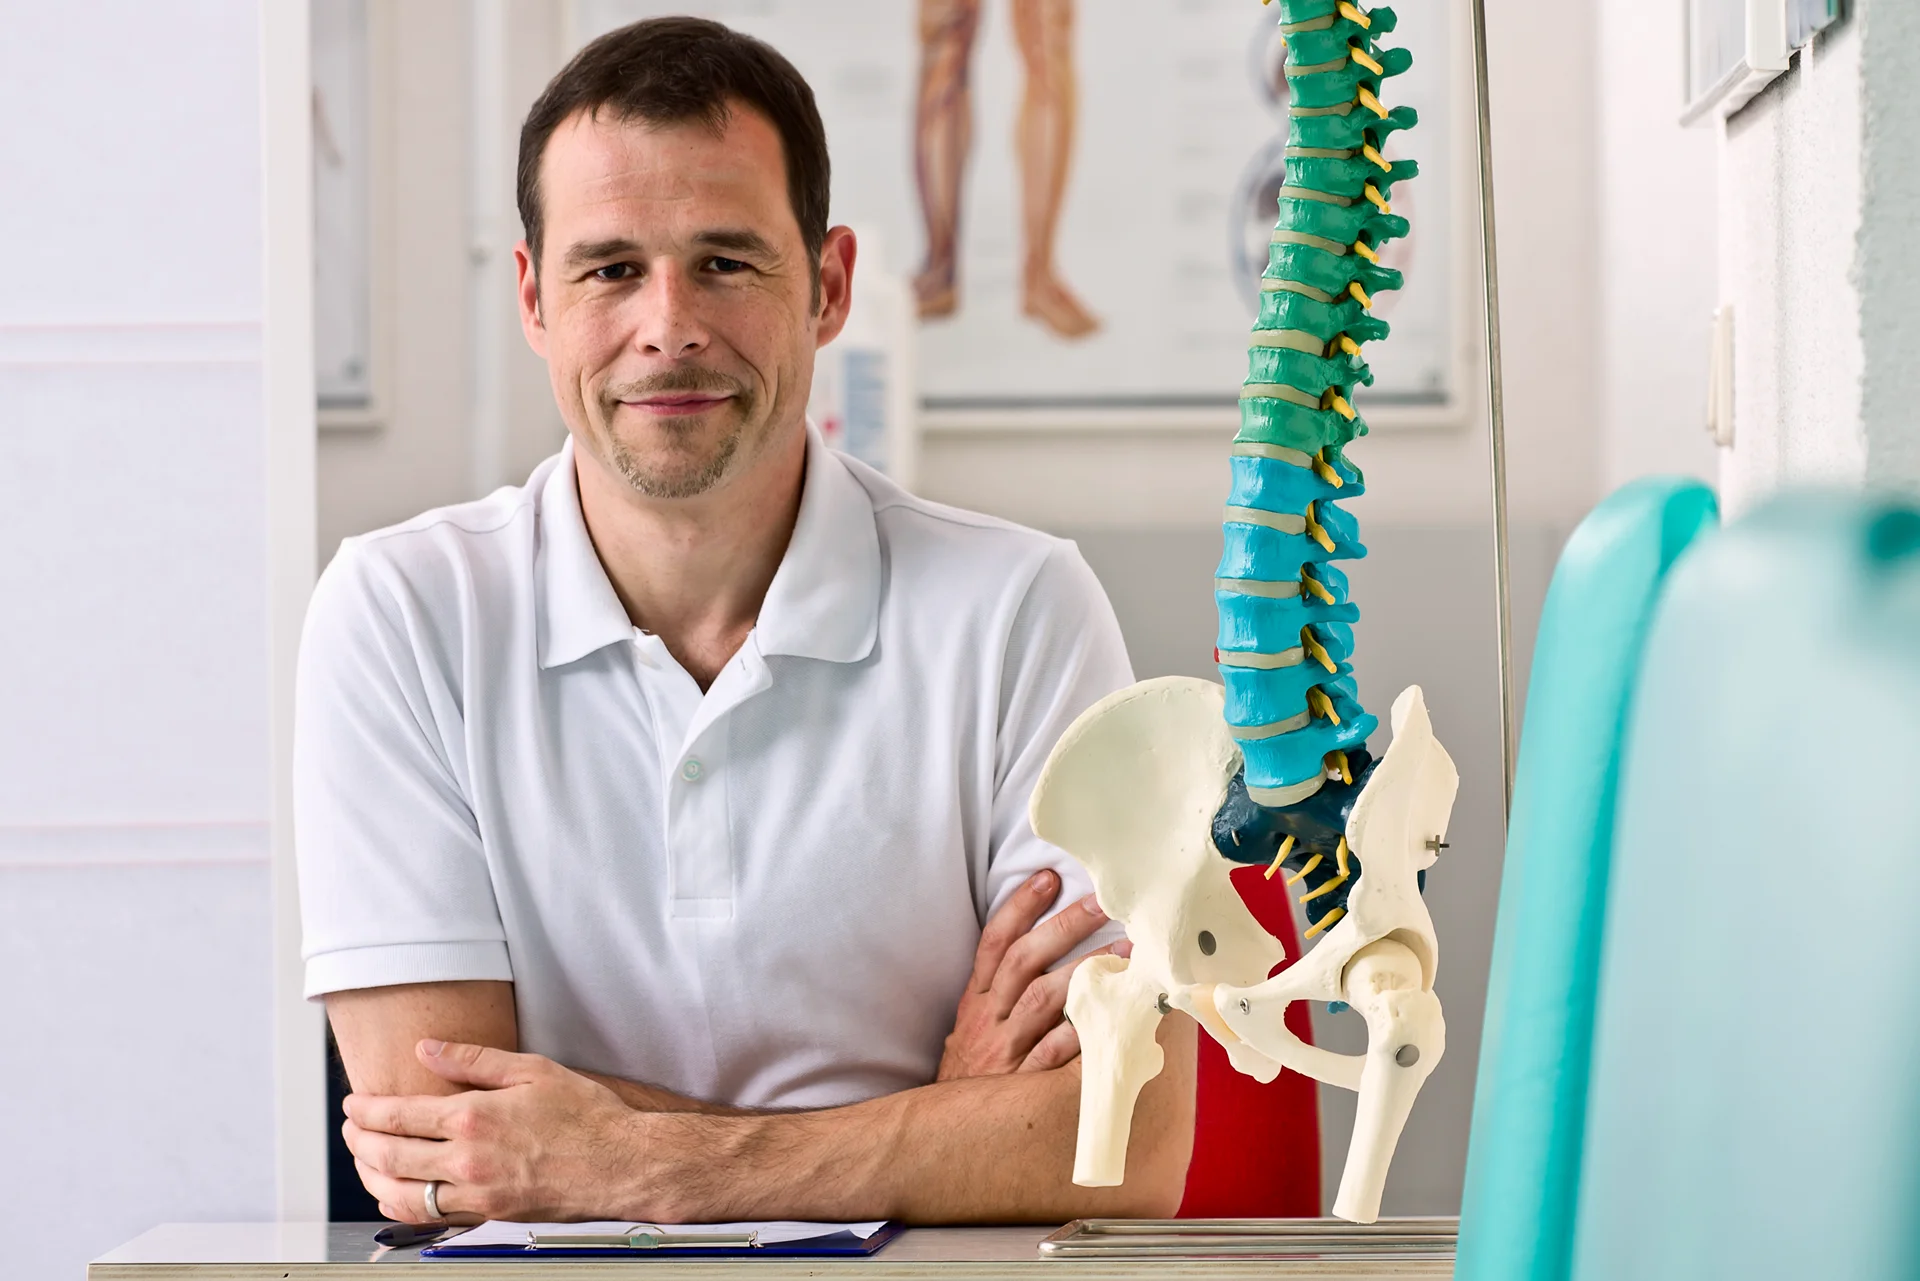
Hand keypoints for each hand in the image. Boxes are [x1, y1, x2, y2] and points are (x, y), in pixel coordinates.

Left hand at [343, 1039, 647, 1223]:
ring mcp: (476, 1193)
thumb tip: (428, 1049)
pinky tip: (394, 1193)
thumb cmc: (586, 1116)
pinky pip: (428, 1218)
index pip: (399, 1115)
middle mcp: (468, 1160)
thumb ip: (474, 1059)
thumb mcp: (532, 1070)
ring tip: (364, 1160)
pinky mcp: (487, 1215)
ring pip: (400, 1193)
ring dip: (371, 1176)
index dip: (366, 1109)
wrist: (621, 1165)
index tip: (353, 1103)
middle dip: (358, 1141)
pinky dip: (400, 1206)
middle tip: (350, 1129)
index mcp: (475, 1118)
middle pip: (389, 1155)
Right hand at [938, 870, 1129, 1079]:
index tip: (1048, 876)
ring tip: (1125, 949)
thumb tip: (1043, 945)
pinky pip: (1057, 1050)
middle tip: (1102, 901)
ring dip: (1086, 970)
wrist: (946, 1131)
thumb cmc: (973, 1072)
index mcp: (977, 1000)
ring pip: (1044, 999)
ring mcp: (1007, 1048)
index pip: (995, 943)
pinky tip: (1111, 1011)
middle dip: (1064, 926)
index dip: (1019, 907)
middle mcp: (990, 1018)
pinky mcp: (1025, 1081)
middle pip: (1025, 961)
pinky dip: (1083, 1029)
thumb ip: (1001, 990)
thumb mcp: (974, 1025)